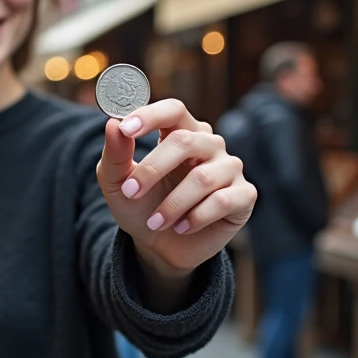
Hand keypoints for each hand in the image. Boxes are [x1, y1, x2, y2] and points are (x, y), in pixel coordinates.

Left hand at [96, 99, 255, 276]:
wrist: (160, 248)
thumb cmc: (141, 207)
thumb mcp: (117, 184)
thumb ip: (115, 154)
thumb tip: (113, 124)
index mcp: (180, 132)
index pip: (173, 110)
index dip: (151, 115)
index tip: (126, 129)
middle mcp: (209, 145)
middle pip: (185, 141)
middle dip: (153, 169)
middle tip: (131, 192)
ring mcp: (230, 168)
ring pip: (203, 178)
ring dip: (172, 204)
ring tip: (155, 222)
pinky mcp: (244, 195)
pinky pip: (222, 201)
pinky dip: (196, 218)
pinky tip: (182, 228)